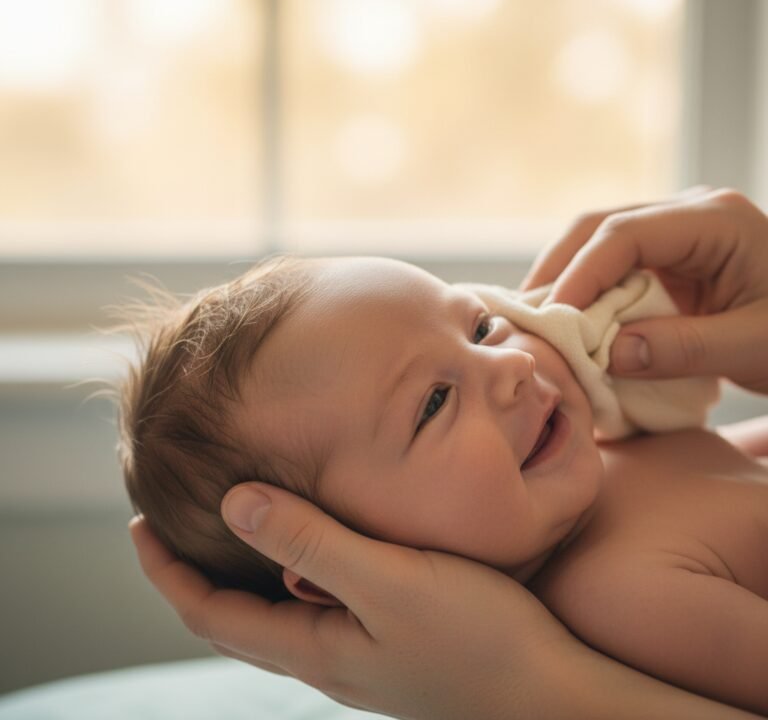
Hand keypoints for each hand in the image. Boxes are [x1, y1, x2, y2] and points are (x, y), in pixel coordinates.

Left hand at [130, 484, 761, 719]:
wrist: (549, 691)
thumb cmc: (476, 638)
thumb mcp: (389, 583)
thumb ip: (312, 542)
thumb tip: (234, 503)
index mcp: (312, 646)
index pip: (209, 612)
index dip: (166, 571)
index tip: (137, 525)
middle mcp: (326, 652)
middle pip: (234, 613)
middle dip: (196, 568)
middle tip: (175, 519)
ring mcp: (357, 647)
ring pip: (274, 605)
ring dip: (242, 567)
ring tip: (235, 521)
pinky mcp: (388, 634)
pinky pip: (315, 597)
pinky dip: (291, 564)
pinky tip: (315, 538)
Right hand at [521, 188, 767, 394]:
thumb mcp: (758, 347)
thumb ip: (685, 349)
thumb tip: (610, 355)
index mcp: (716, 220)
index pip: (624, 235)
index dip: (579, 276)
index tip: (552, 321)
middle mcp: (688, 213)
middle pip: (598, 227)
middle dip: (557, 272)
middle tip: (526, 319)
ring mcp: (676, 232)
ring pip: (597, 243)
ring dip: (564, 281)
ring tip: (536, 322)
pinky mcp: (668, 259)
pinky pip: (611, 266)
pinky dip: (585, 293)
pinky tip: (569, 322)